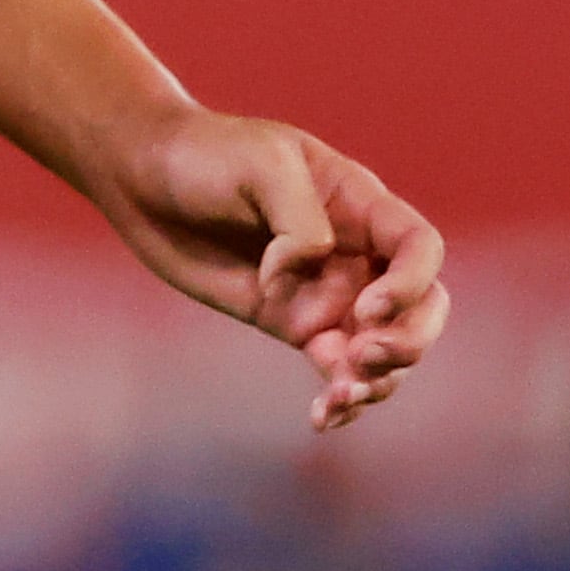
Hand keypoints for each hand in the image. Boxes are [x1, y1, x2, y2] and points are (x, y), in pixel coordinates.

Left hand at [94, 105, 446, 432]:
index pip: (421, 248)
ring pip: (387, 349)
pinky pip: (337, 370)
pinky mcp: (293, 323)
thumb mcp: (261, 164)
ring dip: (379, 382)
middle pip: (423, 308)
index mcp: (359, 203)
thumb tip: (298, 276)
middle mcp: (356, 252)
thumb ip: (299, 221)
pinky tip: (322, 417)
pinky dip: (342, 399)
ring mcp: (328, 292)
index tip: (366, 308)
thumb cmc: (207, 153)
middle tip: (361, 357)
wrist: (145, 176)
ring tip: (339, 397)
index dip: (411, 285)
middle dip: (409, 342)